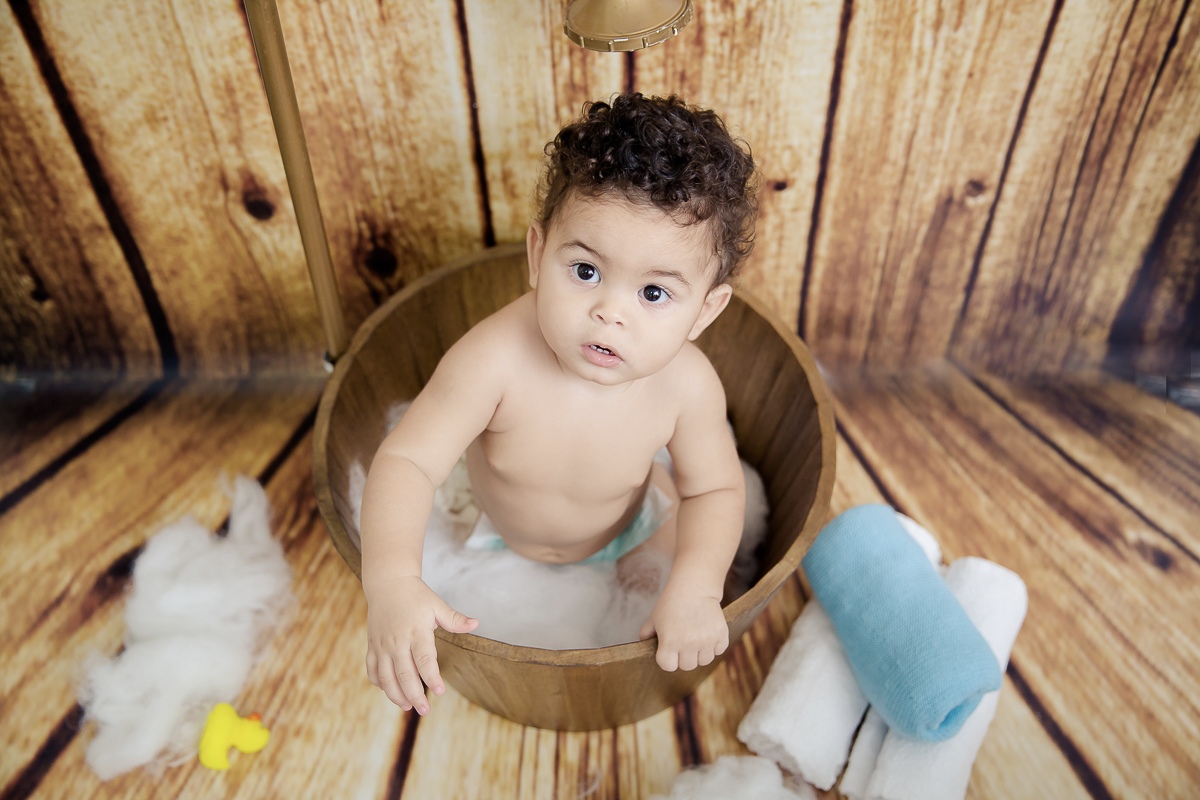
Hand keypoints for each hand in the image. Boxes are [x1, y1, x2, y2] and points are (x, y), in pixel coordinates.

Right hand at [364, 575, 477, 712]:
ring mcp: (382, 644)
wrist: (388, 583)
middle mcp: (397, 641)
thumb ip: (455, 619)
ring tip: (407, 706)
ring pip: (386, 677)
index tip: (440, 692)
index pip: (425, 660)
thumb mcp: (437, 605)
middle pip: (405, 674)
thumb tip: (476, 623)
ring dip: (396, 695)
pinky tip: (389, 691)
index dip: (432, 678)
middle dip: (415, 695)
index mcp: (416, 631)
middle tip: (425, 710)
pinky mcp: (372, 645)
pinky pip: (372, 669)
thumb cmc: (416, 595)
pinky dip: (379, 683)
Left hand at [638, 584, 728, 671]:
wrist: (694, 587)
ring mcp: (707, 640)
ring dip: (700, 652)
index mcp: (670, 641)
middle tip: (683, 640)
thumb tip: (643, 645)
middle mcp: (689, 643)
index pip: (668, 666)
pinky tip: (707, 632)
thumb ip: (646, 634)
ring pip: (704, 661)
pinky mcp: (721, 635)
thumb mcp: (654, 618)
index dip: (667, 659)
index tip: (669, 649)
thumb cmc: (671, 603)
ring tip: (696, 636)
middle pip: (687, 666)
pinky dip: (714, 645)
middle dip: (684, 657)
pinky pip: (718, 651)